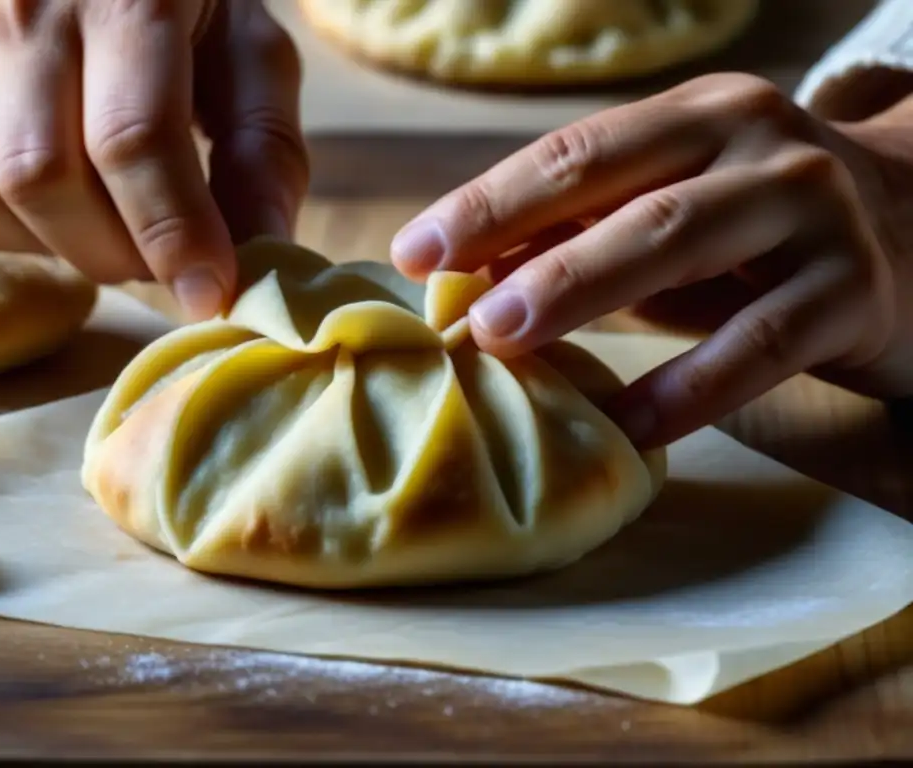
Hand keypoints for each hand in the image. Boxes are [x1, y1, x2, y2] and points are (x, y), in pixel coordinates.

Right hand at [0, 0, 307, 320]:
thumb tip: (260, 258)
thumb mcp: (253, 63)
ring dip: (45, 243)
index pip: (133, 138)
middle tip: (156, 259)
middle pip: (43, 174)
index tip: (208, 294)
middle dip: (113, 250)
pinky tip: (44, 209)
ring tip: (104, 231)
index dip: (172, 233)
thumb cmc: (192, 11)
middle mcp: (24, 8)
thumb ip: (264, 154)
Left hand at [390, 73, 912, 448]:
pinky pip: (761, 342)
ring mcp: (814, 211)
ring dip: (583, 291)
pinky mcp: (855, 291)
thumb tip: (472, 273)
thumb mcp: (677, 212)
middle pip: (622, 190)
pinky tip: (631, 425)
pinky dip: (691, 387)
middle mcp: (757, 144)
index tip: (413, 251)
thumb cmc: (763, 230)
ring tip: (505, 342)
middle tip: (452, 303)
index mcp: (698, 116)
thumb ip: (589, 232)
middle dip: (524, 242)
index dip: (487, 201)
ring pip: (682, 243)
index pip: (576, 152)